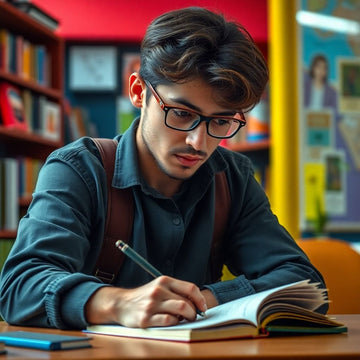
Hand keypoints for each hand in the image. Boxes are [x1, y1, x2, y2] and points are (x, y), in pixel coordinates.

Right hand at [85, 276, 206, 327]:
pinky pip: (168, 321)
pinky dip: (174, 323)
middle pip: (186, 302)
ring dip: (187, 318)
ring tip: (184, 320)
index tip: (203, 308)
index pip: (190, 288)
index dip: (200, 299)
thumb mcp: (159, 287)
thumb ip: (176, 291)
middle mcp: (158, 290)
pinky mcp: (145, 319)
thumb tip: (197, 303)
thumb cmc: (145, 297)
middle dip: (193, 313)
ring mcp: (152, 304)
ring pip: (181, 310)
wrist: (121, 303)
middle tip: (192, 317)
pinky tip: (171, 323)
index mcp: (164, 281)